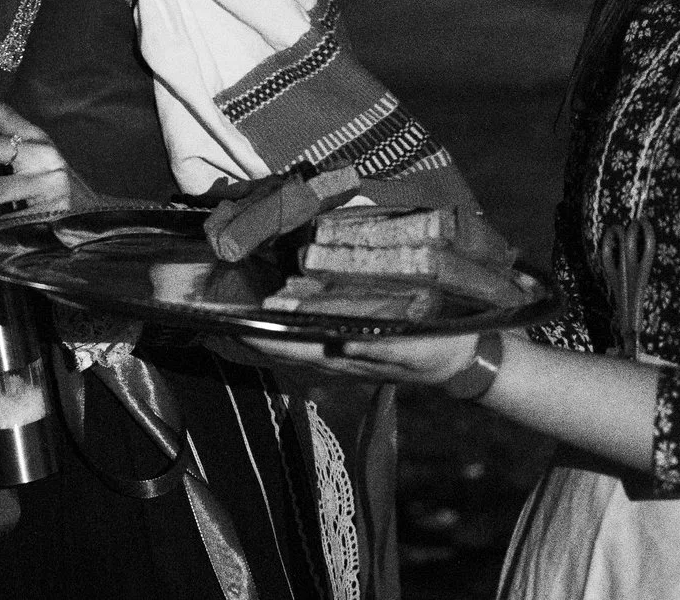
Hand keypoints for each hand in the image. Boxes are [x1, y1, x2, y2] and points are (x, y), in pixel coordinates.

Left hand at [240, 331, 489, 386]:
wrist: (459, 362)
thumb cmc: (438, 351)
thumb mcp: (417, 349)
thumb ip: (380, 349)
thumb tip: (343, 344)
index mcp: (348, 358)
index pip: (294, 349)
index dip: (263, 339)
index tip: (234, 325)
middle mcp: (338, 361)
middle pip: (284, 351)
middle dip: (253, 338)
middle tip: (219, 318)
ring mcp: (341, 359)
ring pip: (292, 350)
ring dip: (264, 338)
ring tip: (234, 318)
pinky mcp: (347, 351)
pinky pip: (306, 345)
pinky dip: (284, 335)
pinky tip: (270, 321)